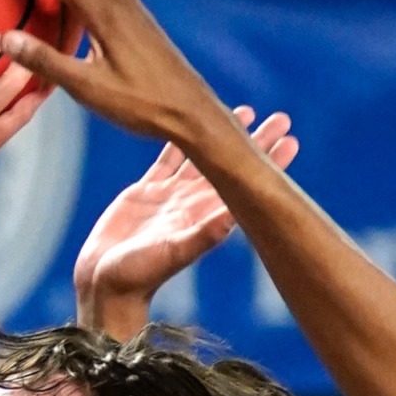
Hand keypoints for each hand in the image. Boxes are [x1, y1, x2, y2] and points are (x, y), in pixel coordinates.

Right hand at [75, 107, 298, 324]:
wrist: (104, 284)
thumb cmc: (138, 276)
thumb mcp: (172, 254)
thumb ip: (202, 234)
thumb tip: (233, 217)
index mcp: (204, 216)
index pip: (243, 182)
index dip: (268, 162)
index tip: (290, 138)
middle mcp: (192, 204)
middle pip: (228, 165)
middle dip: (254, 142)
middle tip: (282, 118)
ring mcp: (168, 197)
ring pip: (201, 158)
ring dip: (218, 136)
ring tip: (244, 111)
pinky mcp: (144, 193)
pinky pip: (166, 160)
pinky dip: (177, 141)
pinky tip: (186, 122)